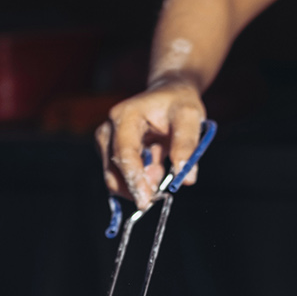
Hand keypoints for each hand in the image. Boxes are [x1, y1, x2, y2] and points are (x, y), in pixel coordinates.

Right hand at [96, 80, 205, 209]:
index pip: (124, 153)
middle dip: (137, 187)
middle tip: (162, 186)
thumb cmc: (178, 102)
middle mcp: (109, 129)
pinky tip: (155, 166)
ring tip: (160, 167)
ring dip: (139, 183)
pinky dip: (139, 180)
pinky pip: (120, 177)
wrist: (168, 93)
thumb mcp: (190, 117)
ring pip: (115, 177)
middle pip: (113, 170)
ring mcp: (106, 141)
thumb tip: (186, 179)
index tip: (146, 202)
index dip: (134, 179)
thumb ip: (187, 146)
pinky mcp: (110, 152)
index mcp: (125, 116)